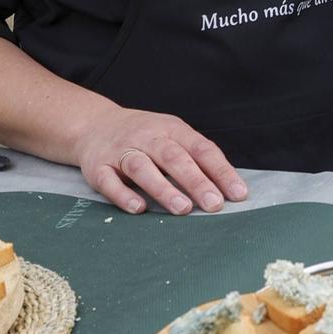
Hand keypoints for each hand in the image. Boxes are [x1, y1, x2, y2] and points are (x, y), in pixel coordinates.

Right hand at [75, 104, 248, 216]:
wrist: (94, 124)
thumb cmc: (145, 137)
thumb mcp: (172, 136)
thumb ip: (196, 159)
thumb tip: (227, 189)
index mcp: (171, 129)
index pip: (201, 148)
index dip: (220, 171)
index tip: (238, 194)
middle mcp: (147, 137)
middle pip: (173, 157)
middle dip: (196, 181)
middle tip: (214, 204)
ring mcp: (121, 151)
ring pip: (142, 168)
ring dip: (163, 188)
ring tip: (183, 208)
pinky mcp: (97, 167)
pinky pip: (109, 181)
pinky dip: (123, 195)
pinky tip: (139, 208)